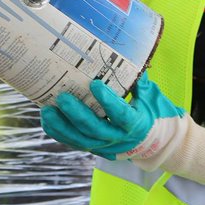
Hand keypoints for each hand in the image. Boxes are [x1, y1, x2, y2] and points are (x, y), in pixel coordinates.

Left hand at [40, 73, 204, 184]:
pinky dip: (60, 132)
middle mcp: (119, 139)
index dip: (107, 101)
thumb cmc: (154, 114)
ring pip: (81, 140)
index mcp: (136, 124)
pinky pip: (75, 143)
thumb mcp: (152, 97)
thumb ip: (138, 80)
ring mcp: (106, 147)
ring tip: (47, 110)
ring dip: (62, 125)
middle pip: (95, 129)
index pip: (120, 114)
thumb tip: (129, 55)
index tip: (94, 85)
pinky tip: (48, 119)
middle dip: (76, 114)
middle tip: (63, 97)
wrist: (156, 143)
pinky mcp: (96, 149)